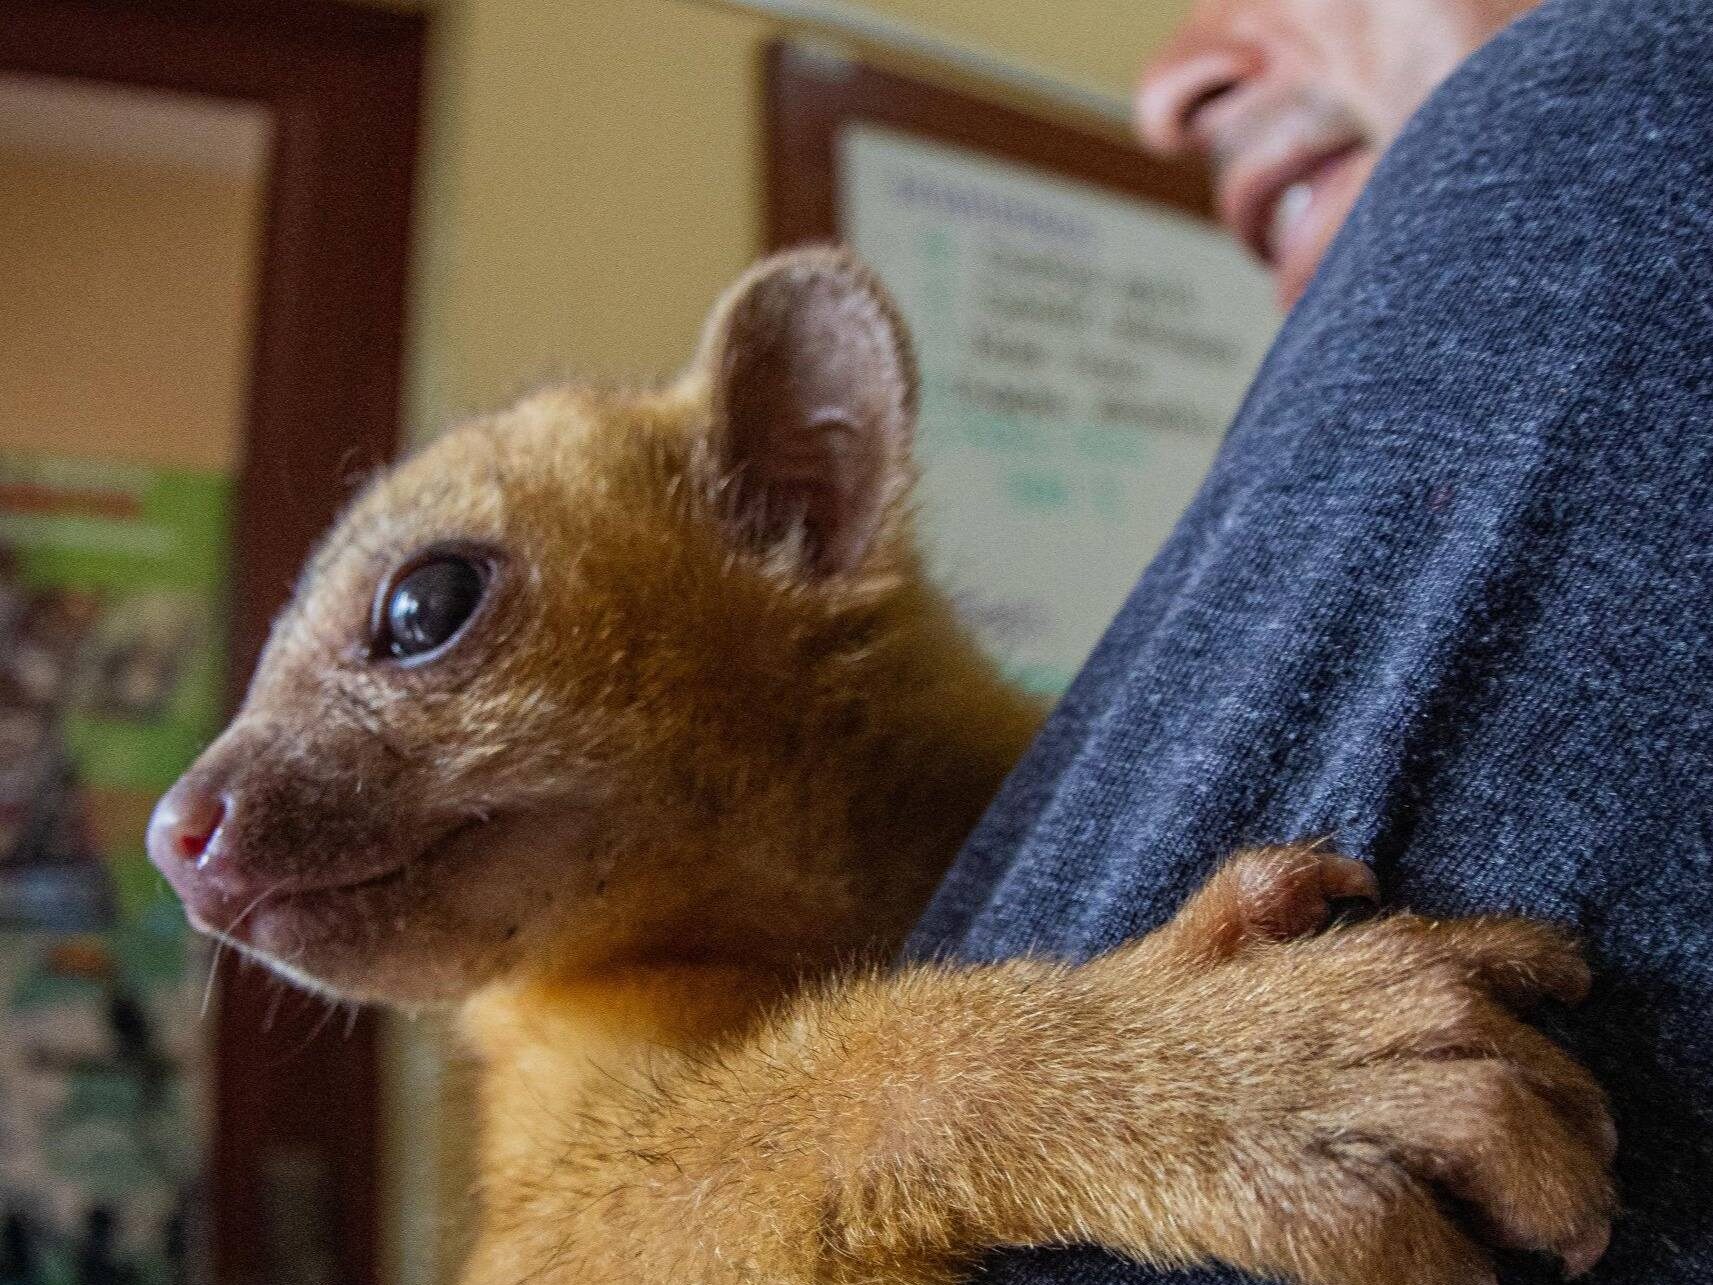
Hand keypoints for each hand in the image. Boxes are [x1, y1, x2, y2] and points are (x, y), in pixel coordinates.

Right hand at [1083, 845, 1615, 1284]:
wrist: (1024, 1088)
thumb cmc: (1120, 1024)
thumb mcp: (1199, 934)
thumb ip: (1275, 891)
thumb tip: (1358, 873)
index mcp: (1353, 958)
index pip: (1507, 954)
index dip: (1552, 982)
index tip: (1568, 1007)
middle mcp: (1365, 1016)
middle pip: (1531, 1065)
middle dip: (1571, 1136)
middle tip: (1567, 1202)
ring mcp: (1341, 1104)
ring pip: (1506, 1133)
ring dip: (1550, 1200)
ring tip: (1554, 1247)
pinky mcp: (1313, 1201)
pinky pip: (1433, 1254)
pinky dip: (1459, 1279)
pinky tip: (1451, 1282)